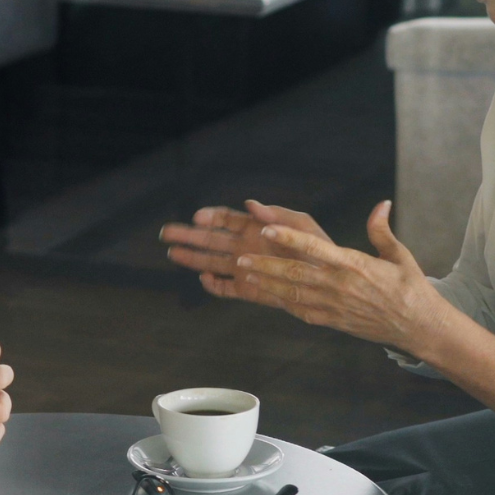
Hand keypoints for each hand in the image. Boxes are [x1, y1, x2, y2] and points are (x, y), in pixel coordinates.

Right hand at [161, 200, 332, 278]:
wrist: (329, 280)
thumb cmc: (318, 248)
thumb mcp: (302, 224)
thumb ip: (277, 214)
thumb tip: (250, 204)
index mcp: (254, 228)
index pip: (225, 219)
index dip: (210, 216)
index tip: (198, 217)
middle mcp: (244, 247)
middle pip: (209, 239)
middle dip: (188, 235)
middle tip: (166, 232)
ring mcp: (244, 268)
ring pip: (211, 262)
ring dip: (192, 258)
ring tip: (172, 253)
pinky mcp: (248, 290)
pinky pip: (225, 289)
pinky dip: (214, 286)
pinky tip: (204, 278)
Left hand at [181, 201, 446, 355]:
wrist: (420, 327)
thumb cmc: (410, 288)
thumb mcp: (399, 255)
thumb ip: (381, 230)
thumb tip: (382, 203)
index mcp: (353, 265)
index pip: (314, 248)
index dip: (289, 239)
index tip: (267, 230)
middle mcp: (339, 286)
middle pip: (294, 274)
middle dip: (265, 265)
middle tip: (240, 257)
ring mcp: (333, 306)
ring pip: (292, 294)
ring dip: (266, 283)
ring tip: (244, 273)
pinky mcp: (332, 321)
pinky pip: (301, 310)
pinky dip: (280, 302)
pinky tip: (264, 294)